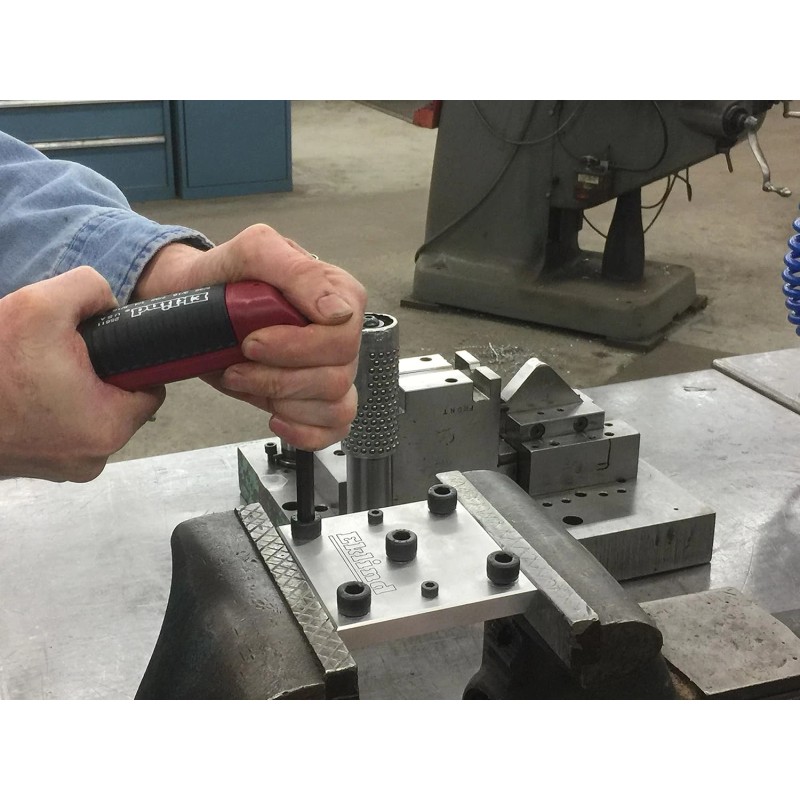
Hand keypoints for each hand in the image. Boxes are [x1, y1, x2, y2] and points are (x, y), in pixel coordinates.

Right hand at [0, 268, 164, 480]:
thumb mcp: (41, 306)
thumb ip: (89, 289)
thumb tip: (107, 302)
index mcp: (108, 427)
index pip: (149, 387)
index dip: (129, 358)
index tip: (104, 345)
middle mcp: (93, 457)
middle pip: (117, 400)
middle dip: (93, 373)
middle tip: (57, 355)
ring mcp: (64, 467)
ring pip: (86, 413)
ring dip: (68, 390)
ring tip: (35, 373)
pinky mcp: (37, 467)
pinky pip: (59, 427)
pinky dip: (47, 408)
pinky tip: (23, 391)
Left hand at [133, 224, 366, 449]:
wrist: (192, 305)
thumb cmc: (222, 278)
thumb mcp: (252, 253)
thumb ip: (298, 272)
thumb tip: (339, 312)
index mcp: (339, 297)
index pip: (345, 336)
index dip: (300, 347)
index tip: (253, 340)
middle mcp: (342, 336)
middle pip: (339, 376)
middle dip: (280, 376)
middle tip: (240, 360)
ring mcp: (333, 371)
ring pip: (335, 407)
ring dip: (282, 400)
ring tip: (245, 380)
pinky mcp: (318, 401)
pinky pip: (333, 429)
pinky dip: (303, 431)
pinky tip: (275, 415)